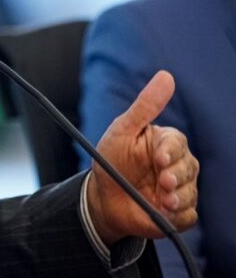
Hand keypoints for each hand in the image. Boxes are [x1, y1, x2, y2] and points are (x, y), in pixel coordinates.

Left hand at [87, 70, 198, 244]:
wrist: (102, 197)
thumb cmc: (111, 159)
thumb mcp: (122, 130)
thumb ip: (145, 106)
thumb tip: (166, 76)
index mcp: (165, 143)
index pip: (177, 143)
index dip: (170, 151)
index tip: (159, 158)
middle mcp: (177, 165)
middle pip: (189, 168)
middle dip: (176, 177)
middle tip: (163, 183)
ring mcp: (179, 189)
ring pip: (190, 193)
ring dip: (177, 198)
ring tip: (161, 200)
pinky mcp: (178, 213)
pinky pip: (187, 216)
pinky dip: (176, 216)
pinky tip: (162, 212)